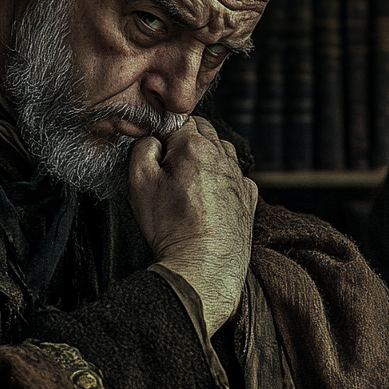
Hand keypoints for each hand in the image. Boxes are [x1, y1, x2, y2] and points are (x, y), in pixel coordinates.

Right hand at [128, 117, 257, 333]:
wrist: (204, 268)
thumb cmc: (171, 228)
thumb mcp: (140, 184)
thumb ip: (143, 150)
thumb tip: (152, 140)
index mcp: (195, 147)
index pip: (179, 121)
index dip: (163, 134)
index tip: (155, 154)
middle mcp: (223, 157)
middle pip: (203, 132)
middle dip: (185, 142)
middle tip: (167, 169)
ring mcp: (239, 178)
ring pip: (222, 152)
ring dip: (206, 158)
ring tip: (187, 184)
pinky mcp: (248, 199)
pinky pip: (236, 177)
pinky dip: (222, 179)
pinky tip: (208, 196)